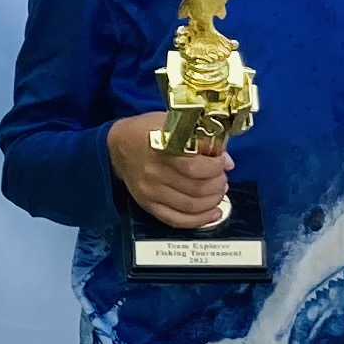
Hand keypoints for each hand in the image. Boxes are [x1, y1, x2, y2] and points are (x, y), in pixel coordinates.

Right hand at [109, 114, 232, 229]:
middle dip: (217, 185)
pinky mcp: (148, 205)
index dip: (215, 168)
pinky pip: (176, 220)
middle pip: (195, 189)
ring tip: (218, 192)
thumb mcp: (172, 123)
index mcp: (160, 149)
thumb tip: (226, 160)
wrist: (118, 146)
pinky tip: (212, 213)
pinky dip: (198, 220)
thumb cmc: (146, 131)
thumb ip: (199, 139)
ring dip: (212, 201)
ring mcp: (150, 192)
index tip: (223, 163)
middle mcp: (153, 173)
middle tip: (222, 178)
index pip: (194, 167)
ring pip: (190, 206)